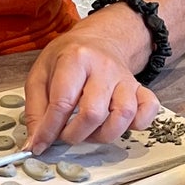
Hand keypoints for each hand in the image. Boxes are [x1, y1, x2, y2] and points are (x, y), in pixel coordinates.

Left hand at [25, 19, 160, 148]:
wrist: (99, 40)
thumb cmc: (67, 59)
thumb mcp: (40, 75)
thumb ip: (35, 110)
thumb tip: (36, 143)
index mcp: (76, 59)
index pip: (62, 103)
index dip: (49, 130)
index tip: (41, 144)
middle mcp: (104, 67)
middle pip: (94, 113)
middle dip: (76, 134)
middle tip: (66, 134)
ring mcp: (125, 78)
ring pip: (124, 115)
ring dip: (103, 134)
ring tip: (90, 132)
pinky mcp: (140, 87)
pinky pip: (148, 109)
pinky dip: (138, 124)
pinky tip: (119, 125)